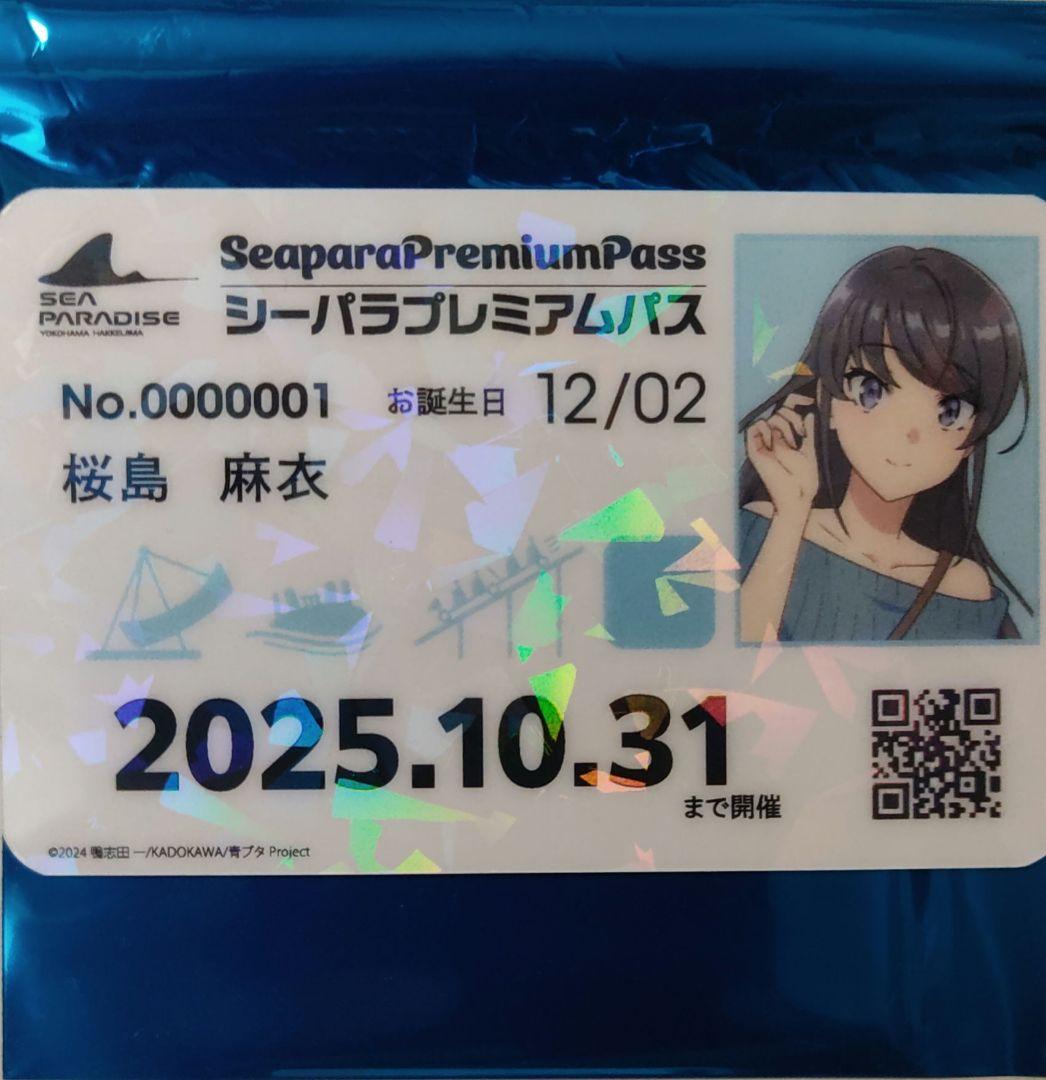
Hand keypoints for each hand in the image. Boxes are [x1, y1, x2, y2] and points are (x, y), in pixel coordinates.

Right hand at [745, 394, 817, 520]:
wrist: (794, 494)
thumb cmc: (805, 477)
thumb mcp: (811, 451)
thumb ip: (809, 431)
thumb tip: (810, 414)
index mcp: (790, 439)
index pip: (790, 415)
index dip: (797, 412)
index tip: (807, 416)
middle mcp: (777, 439)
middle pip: (780, 413)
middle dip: (791, 419)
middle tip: (798, 435)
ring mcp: (766, 443)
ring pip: (769, 418)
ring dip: (780, 425)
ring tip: (787, 441)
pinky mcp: (755, 449)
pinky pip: (754, 427)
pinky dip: (762, 428)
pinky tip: (772, 439)